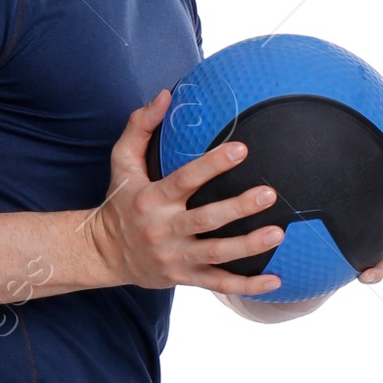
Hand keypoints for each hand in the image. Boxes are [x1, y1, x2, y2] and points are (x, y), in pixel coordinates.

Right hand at [84, 91, 286, 294]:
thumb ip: (140, 126)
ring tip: (278, 233)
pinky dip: (246, 287)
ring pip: (216, 253)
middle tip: (269, 193)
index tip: (241, 149)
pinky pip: (218, 284)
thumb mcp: (122, 162)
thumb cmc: (120, 202)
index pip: (185, 180)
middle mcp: (164, 229)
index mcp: (152, 199)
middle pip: (206, 220)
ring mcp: (175, 257)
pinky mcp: (184, 278)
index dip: (213, 165)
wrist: (104, 253)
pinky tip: (276, 281)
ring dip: (249, 246)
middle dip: (238, 207)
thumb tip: (165, 95)